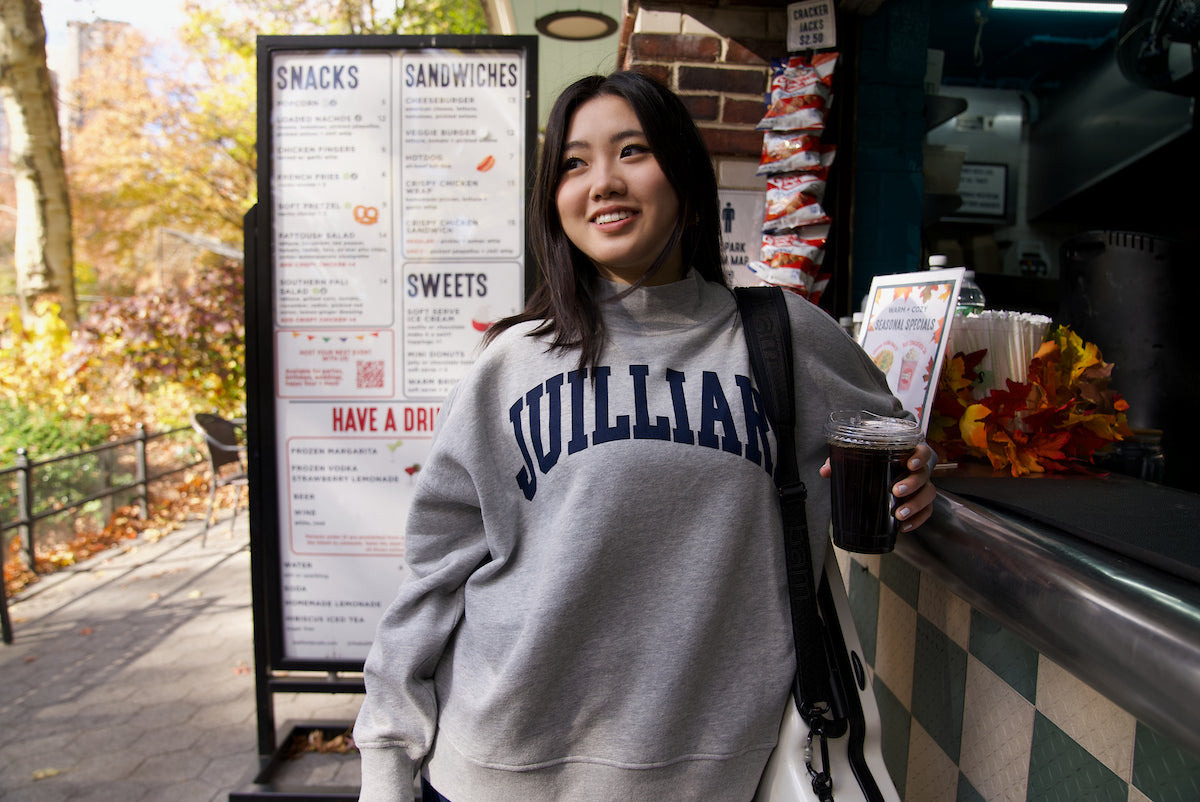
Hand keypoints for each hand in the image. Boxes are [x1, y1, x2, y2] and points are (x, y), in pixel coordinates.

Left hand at [818, 442, 937, 532]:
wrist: (882, 474)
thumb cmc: (873, 462)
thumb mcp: (857, 458)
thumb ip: (841, 460)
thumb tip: (826, 471)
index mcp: (907, 454)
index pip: (922, 450)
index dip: (920, 456)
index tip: (909, 464)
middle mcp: (918, 470)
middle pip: (924, 475)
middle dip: (912, 484)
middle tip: (895, 491)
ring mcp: (921, 487)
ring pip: (928, 494)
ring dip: (915, 504)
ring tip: (899, 514)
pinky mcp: (921, 503)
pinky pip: (926, 512)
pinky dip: (917, 520)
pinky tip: (904, 527)